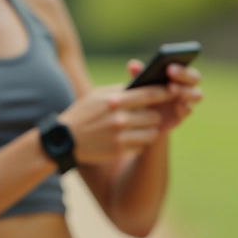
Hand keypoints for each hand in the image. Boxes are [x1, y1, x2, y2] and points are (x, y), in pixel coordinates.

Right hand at [57, 84, 173, 164]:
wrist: (65, 140)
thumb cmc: (82, 114)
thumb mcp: (97, 96)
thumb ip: (119, 91)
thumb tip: (141, 86)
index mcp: (114, 101)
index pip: (149, 94)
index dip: (164, 93)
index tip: (172, 91)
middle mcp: (119, 119)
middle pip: (154, 116)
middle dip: (154, 115)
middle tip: (151, 114)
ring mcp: (120, 137)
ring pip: (152, 133)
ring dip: (150, 130)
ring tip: (143, 127)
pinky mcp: (119, 151)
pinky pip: (142, 147)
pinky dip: (140, 143)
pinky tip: (131, 139)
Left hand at [125, 59, 202, 132]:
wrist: (141, 118)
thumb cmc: (142, 94)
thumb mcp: (139, 83)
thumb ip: (138, 74)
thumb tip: (132, 64)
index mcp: (178, 75)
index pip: (186, 67)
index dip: (181, 65)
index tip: (169, 65)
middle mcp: (186, 86)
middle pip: (195, 78)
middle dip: (185, 75)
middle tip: (170, 72)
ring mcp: (186, 101)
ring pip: (196, 94)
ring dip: (187, 90)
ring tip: (172, 88)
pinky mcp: (182, 116)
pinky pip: (188, 109)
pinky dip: (184, 106)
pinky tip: (176, 105)